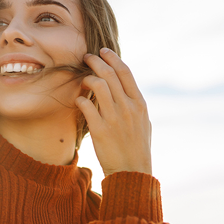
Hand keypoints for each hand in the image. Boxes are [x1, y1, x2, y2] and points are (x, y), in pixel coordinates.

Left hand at [75, 48, 151, 177]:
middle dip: (95, 61)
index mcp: (139, 103)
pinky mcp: (100, 130)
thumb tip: (127, 91)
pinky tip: (79, 101)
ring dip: (86, 78)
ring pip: (98, 85)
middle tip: (86, 58)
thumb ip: (136, 105)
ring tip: (81, 80)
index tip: (103, 51)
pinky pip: (86, 105)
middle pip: (109, 74)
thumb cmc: (137, 148)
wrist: (132, 172)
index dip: (112, 58)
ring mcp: (114, 118)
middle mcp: (128, 107)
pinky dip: (80, 99)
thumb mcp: (144, 123)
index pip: (125, 72)